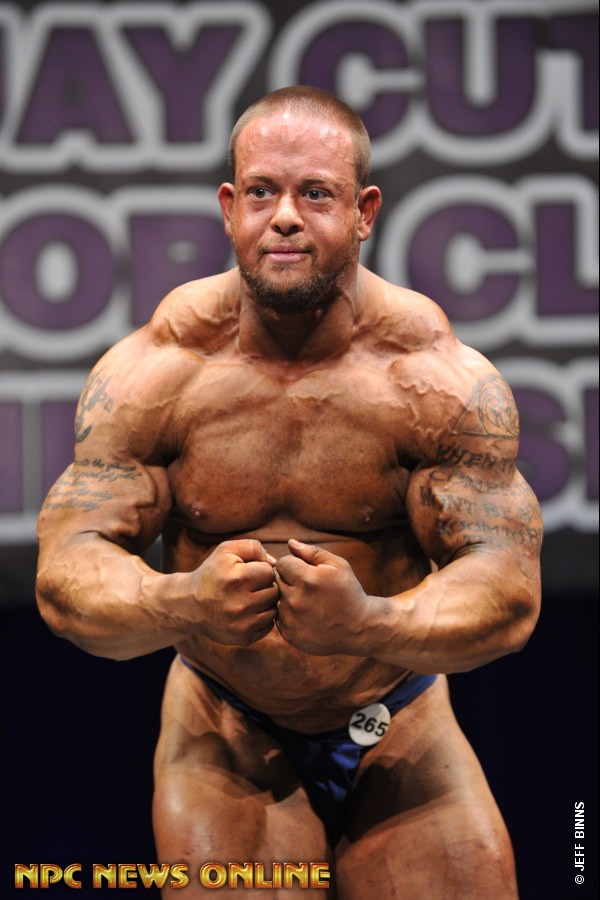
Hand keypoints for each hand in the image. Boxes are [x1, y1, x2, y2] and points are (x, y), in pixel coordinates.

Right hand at [193, 540, 278, 644]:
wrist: (190, 605)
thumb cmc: (212, 573)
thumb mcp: (226, 551)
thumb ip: (253, 547)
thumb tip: (274, 562)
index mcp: (236, 579)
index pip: (269, 571)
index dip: (261, 569)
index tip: (250, 572)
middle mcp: (239, 603)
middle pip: (274, 591)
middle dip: (265, 586)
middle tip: (251, 586)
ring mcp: (242, 624)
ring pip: (274, 609)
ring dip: (266, 602)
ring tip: (251, 598)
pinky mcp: (244, 637)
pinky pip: (268, 625)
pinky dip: (262, 618)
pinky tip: (249, 611)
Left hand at [275, 539, 371, 654]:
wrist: (358, 628)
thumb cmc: (348, 592)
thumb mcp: (338, 566)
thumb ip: (312, 552)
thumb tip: (290, 543)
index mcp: (307, 579)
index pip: (282, 563)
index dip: (293, 564)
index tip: (305, 570)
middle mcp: (295, 600)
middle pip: (276, 580)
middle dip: (288, 579)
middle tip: (306, 586)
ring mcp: (291, 619)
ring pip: (275, 599)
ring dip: (286, 596)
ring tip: (306, 600)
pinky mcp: (288, 634)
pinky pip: (278, 617)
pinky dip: (287, 613)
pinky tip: (305, 614)